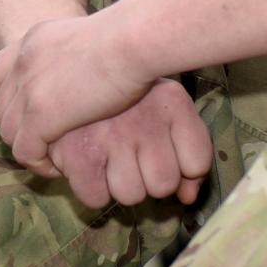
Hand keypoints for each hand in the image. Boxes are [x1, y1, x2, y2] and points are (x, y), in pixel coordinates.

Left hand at [0, 12, 154, 172]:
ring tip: (52, 158)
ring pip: (8, 132)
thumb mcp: (91, 39)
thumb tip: (88, 70)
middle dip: (20, 128)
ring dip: (28, 149)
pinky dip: (38, 164)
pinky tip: (58, 168)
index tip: (39, 111)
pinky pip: (23, 150)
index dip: (13, 96)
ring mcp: (27, 88)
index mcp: (34, 39)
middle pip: (1, 106)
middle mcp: (23, 61)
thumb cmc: (131, 39)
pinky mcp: (39, 114)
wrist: (132, 41)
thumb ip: (77, 55)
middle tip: (47, 141)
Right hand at [44, 80, 214, 207]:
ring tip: (107, 159)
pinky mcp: (81, 152)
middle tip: (129, 155)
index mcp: (173, 102)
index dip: (183, 170)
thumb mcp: (163, 107)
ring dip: (119, 186)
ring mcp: (113, 136)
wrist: (69, 68)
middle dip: (146, 179)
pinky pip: (96, 197)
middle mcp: (147, 119)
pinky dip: (91, 190)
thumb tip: (188, 199)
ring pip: (131, 194)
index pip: (197, 163)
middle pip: (163, 185)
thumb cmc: (120, 95)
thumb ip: (187, 157)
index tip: (166, 154)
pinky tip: (88, 166)